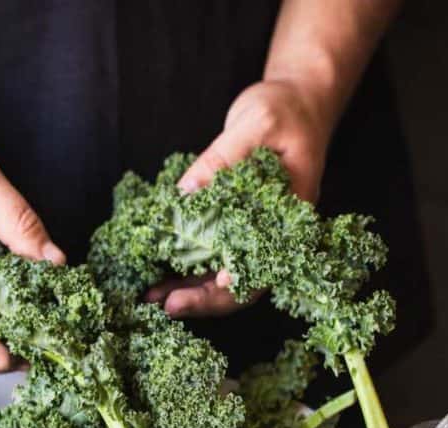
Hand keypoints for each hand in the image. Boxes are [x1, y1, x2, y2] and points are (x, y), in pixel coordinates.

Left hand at [152, 78, 334, 317]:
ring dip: (188, 288)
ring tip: (152, 296)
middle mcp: (273, 233)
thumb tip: (185, 193)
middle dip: (204, 298)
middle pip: (242, 283)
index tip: (214, 284)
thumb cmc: (285, 110)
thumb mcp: (257, 124)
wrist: (295, 101)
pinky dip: (183, 265)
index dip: (241, 283)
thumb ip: (223, 158)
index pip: (268, 264)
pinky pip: (208, 252)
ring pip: (222, 274)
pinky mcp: (232, 222)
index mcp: (292, 217)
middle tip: (167, 305)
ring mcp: (252, 231)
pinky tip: (157, 273)